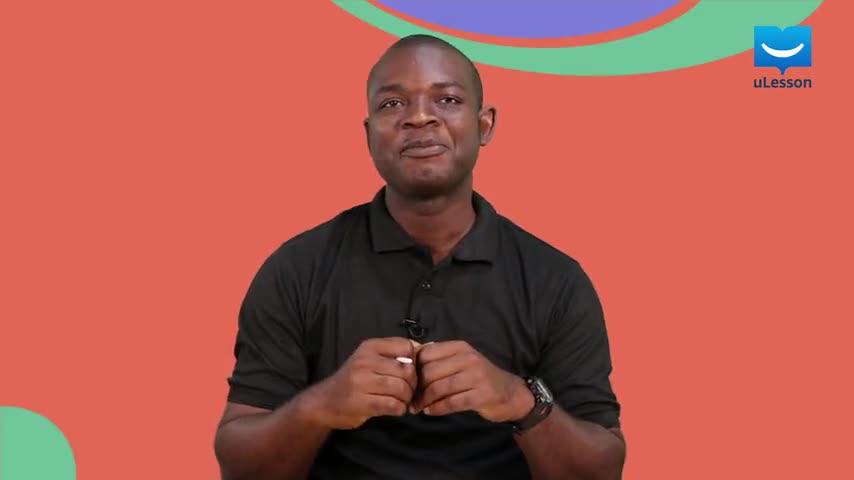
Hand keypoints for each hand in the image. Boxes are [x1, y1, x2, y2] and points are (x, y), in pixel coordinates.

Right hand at [310, 337, 419, 429]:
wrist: (324, 402)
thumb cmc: (353, 379)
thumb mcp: (369, 359)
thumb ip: (394, 353)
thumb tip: (425, 347)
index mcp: (369, 346)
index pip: (405, 346)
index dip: (414, 361)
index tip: (409, 372)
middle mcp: (365, 361)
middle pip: (406, 370)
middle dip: (413, 383)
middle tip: (409, 391)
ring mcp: (361, 382)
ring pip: (401, 388)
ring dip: (406, 398)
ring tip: (401, 400)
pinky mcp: (361, 402)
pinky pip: (393, 405)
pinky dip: (399, 409)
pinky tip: (394, 408)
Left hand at [410, 341, 533, 422]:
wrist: (510, 393)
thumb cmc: (480, 377)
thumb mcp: (462, 361)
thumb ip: (440, 359)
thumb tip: (409, 362)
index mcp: (460, 347)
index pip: (426, 353)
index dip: (413, 368)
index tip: (407, 381)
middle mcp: (468, 358)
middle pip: (430, 371)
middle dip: (416, 387)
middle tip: (409, 398)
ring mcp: (476, 376)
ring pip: (439, 388)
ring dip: (424, 400)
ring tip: (417, 407)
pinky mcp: (481, 395)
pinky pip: (451, 402)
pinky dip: (437, 408)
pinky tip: (430, 412)